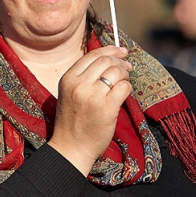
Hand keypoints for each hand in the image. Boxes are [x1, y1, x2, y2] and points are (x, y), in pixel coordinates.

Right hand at [47, 45, 132, 175]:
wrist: (71, 146)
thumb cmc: (72, 120)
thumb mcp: (70, 93)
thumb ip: (84, 77)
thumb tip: (110, 59)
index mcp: (68, 78)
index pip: (92, 55)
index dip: (110, 50)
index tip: (121, 50)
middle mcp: (79, 84)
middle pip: (106, 61)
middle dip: (120, 61)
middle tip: (128, 66)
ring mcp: (92, 96)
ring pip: (116, 72)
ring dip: (125, 74)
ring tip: (125, 81)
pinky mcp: (106, 108)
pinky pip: (124, 87)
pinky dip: (127, 87)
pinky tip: (124, 94)